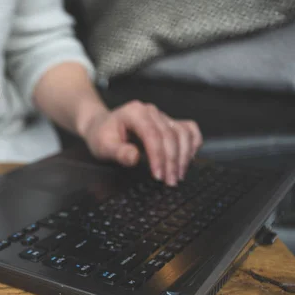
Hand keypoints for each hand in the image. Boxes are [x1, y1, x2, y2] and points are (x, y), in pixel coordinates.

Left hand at [80, 100, 202, 185]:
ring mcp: (162, 116)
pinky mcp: (170, 123)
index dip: (158, 156)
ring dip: (184, 156)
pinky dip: (192, 144)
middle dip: (172, 161)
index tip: (159, 176)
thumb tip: (134, 158)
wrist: (101, 127)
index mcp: (134, 113)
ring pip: (183, 133)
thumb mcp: (102, 146)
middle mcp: (151, 112)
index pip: (152, 134)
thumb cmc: (102, 136)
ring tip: (177, 176)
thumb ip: (117, 152)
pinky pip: (189, 130)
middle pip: (170, 135)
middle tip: (170, 182)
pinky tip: (188, 160)